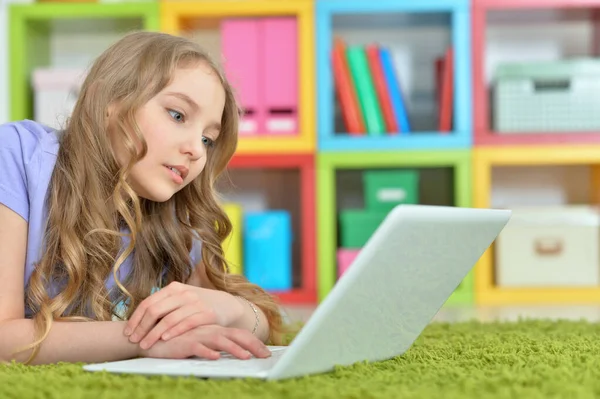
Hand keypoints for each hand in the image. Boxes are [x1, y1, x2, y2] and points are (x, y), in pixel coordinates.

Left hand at [124, 282, 244, 349]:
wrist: (227, 304)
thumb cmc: (199, 305)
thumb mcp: (182, 299)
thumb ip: (164, 305)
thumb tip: (139, 318)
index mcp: (174, 288)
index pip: (148, 303)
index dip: (136, 318)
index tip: (128, 332)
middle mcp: (183, 293)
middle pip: (155, 311)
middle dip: (142, 327)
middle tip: (134, 340)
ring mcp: (195, 302)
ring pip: (169, 319)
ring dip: (154, 334)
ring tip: (145, 345)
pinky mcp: (207, 313)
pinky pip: (186, 323)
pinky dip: (173, 331)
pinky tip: (164, 339)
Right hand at [139, 325, 271, 359]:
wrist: (151, 336)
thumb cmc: (178, 340)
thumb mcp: (199, 342)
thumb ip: (213, 345)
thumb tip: (231, 354)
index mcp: (215, 330)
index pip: (239, 334)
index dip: (254, 342)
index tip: (267, 352)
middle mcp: (209, 330)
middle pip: (235, 335)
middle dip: (252, 345)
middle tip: (266, 356)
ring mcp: (197, 335)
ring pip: (219, 340)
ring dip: (233, 349)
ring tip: (246, 357)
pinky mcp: (184, 342)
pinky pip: (197, 347)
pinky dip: (206, 352)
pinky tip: (215, 358)